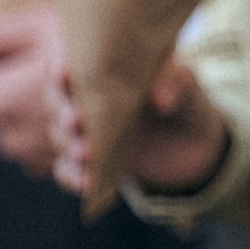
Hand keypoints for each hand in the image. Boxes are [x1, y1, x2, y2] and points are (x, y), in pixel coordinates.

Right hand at [55, 60, 228, 198]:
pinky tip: (85, 185)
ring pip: (61, 138)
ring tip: (85, 155)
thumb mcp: (186, 84)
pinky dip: (72, 178)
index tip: (65, 72)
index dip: (60, 67)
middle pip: (57, 103)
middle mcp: (79, 99)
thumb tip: (160, 101)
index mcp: (95, 69)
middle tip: (75, 122)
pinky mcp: (87, 161)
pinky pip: (69, 171)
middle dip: (64, 113)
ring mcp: (81, 132)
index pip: (67, 63)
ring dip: (69, 147)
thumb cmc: (183, 99)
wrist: (192, 141)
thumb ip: (175, 83)